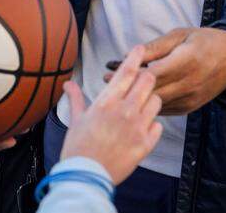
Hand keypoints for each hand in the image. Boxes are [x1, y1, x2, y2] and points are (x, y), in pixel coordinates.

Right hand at [61, 45, 161, 183]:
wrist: (86, 177)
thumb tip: (67, 83)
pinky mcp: (146, 144)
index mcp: (106, 102)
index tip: (141, 49)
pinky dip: (152, 124)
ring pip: (157, 101)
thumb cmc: (78, 147)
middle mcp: (125, 111)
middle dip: (146, 77)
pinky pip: (158, 125)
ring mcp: (138, 127)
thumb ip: (75, 98)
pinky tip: (142, 128)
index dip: (136, 57)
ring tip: (141, 107)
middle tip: (142, 81)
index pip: (126, 71)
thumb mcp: (75, 120)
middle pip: (148, 81)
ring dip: (150, 100)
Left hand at [105, 28, 225, 115]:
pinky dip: (148, 104)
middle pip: (151, 90)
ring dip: (134, 98)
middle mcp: (189, 83)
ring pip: (155, 103)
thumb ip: (156, 47)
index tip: (109, 69)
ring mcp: (191, 98)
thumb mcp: (180, 35)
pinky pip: (164, 109)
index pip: (152, 72)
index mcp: (186, 61)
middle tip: (103, 82)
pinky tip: (133, 99)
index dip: (130, 72)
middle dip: (126, 87)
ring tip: (113, 91)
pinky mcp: (190, 108)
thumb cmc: (204, 41)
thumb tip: (131, 54)